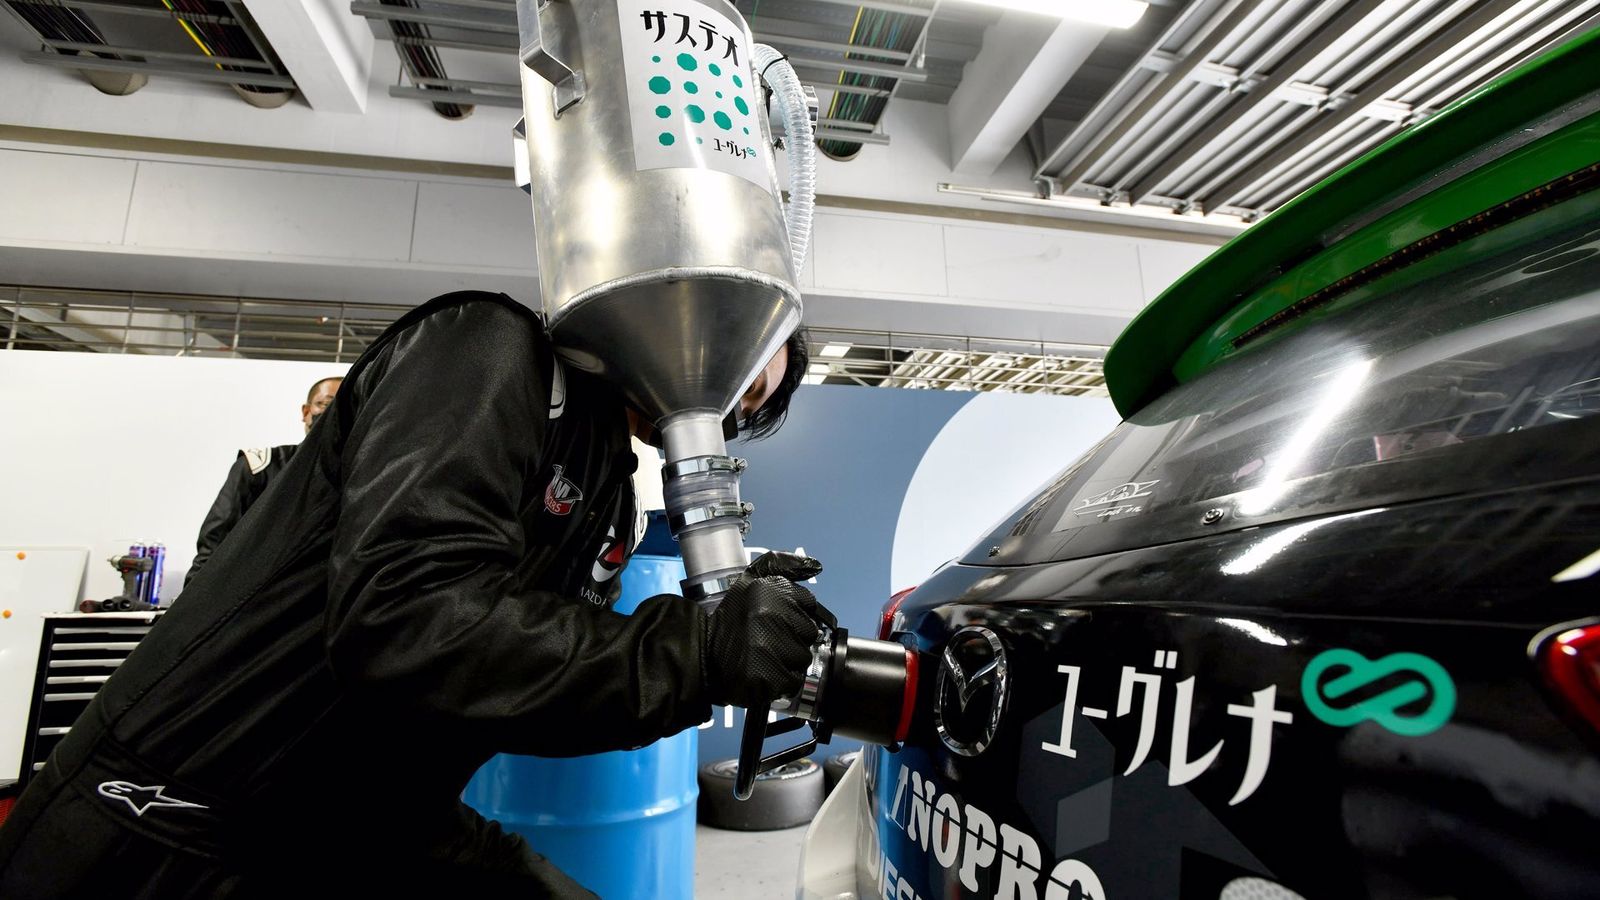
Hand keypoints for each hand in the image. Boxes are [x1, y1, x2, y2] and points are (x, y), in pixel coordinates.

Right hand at [701, 552, 834, 708]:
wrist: (700, 653)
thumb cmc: (728, 619)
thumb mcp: (750, 580)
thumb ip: (783, 567)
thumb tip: (815, 564)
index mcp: (771, 591)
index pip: (809, 604)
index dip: (794, 615)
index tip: (775, 621)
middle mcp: (773, 616)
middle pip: (809, 632)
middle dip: (792, 637)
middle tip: (767, 640)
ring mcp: (772, 648)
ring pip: (802, 657)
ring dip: (787, 660)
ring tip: (764, 656)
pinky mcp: (769, 676)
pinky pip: (793, 681)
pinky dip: (781, 681)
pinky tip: (763, 672)